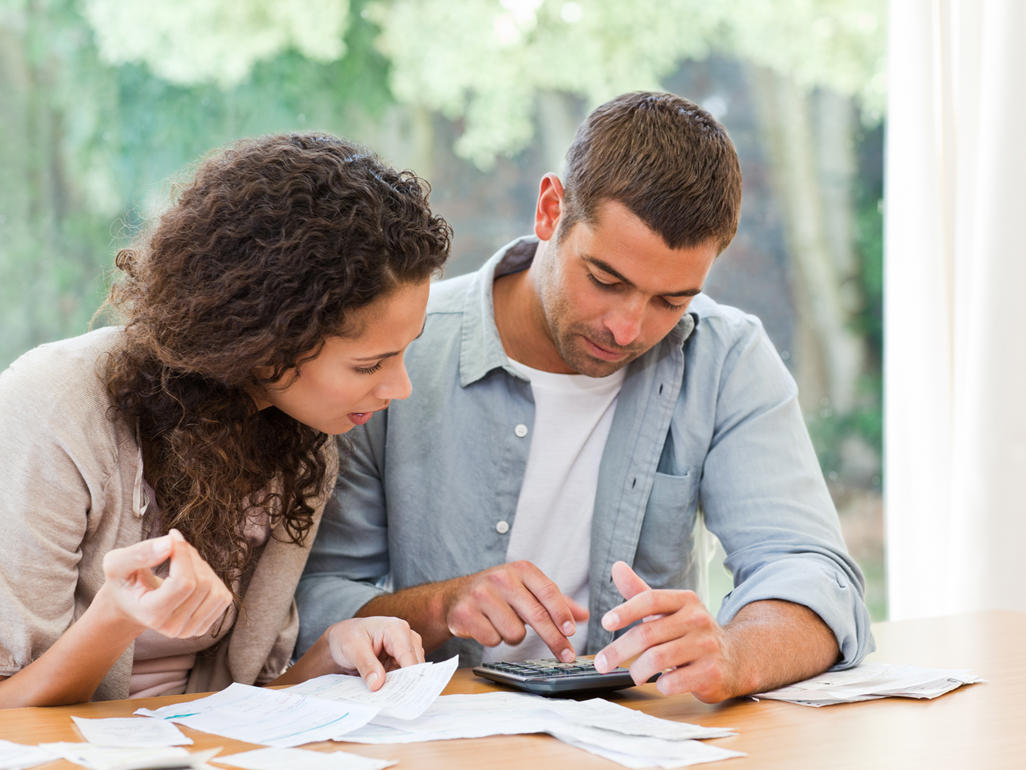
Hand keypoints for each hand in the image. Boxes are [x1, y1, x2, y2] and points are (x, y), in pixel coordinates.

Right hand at [98, 528, 232, 638]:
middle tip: (174, 548)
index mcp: (151, 616)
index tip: (172, 536)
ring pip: (216, 590)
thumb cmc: (124, 582)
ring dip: (202, 567)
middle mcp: (172, 628)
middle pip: (202, 584)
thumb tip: (170, 544)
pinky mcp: (204, 626)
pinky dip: (211, 579)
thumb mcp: (117, 564)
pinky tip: (192, 576)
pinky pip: (222, 597)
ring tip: (182, 562)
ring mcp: (190, 630)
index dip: (183, 554)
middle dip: (191, 558)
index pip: (184, 583)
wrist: (129, 605)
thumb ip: (140, 553)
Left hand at [325, 617, 424, 690]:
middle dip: (403, 685)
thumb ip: (366, 665)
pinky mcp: (402, 662)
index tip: (403, 697)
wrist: (341, 639)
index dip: (408, 678)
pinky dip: (396, 687)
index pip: (409, 657)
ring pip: (412, 675)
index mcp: (397, 629)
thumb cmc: (347, 636)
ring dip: (399, 687)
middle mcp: (407, 638)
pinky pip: (404, 678)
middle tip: (389, 701)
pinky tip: (385, 694)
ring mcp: (406, 650)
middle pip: (414, 667)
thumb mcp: (352, 648)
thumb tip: (377, 683)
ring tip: (384, 698)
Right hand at [441, 561, 588, 661]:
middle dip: (554, 639)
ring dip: (513, 636)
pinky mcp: (465, 614)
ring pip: (514, 632)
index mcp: (521, 569)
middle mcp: (501, 578)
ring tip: (503, 624)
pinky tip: (486, 627)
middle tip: (566, 656)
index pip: (548, 591)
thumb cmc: (498, 594)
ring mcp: (482, 595)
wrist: (454, 597)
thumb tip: (584, 615)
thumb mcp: (526, 589)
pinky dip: (494, 639)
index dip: (562, 613)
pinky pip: (493, 640)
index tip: (571, 632)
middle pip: (536, 615)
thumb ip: (555, 601)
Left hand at [593, 561, 738, 701]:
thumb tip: (617, 566)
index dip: (625, 611)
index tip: (605, 623)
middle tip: (602, 662)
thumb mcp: (667, 610)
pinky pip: (674, 682)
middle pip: (647, 634)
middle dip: (618, 650)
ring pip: (657, 659)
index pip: (650, 599)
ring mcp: (707, 646)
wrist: (734, 659)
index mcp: (685, 600)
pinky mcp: (711, 673)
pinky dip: (660, 685)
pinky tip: (661, 683)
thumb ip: (640, 591)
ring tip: (634, 674)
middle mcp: (698, 619)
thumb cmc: (690, 633)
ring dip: (637, 670)